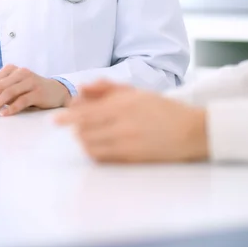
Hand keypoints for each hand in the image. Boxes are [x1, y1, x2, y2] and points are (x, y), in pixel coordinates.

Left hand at [0, 65, 71, 116]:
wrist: (56, 91)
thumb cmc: (29, 91)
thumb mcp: (9, 92)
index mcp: (9, 70)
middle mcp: (19, 72)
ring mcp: (30, 81)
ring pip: (8, 93)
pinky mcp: (38, 91)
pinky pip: (23, 99)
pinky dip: (12, 107)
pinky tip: (3, 114)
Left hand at [55, 81, 208, 162]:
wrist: (193, 131)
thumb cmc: (163, 110)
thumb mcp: (137, 93)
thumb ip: (108, 88)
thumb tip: (82, 87)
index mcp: (124, 105)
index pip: (86, 113)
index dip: (67, 118)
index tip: (55, 120)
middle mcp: (123, 124)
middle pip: (85, 130)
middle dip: (77, 129)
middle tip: (77, 127)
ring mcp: (127, 143)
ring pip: (91, 145)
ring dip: (85, 141)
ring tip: (89, 137)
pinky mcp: (132, 158)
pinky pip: (103, 158)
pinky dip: (95, 153)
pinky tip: (99, 148)